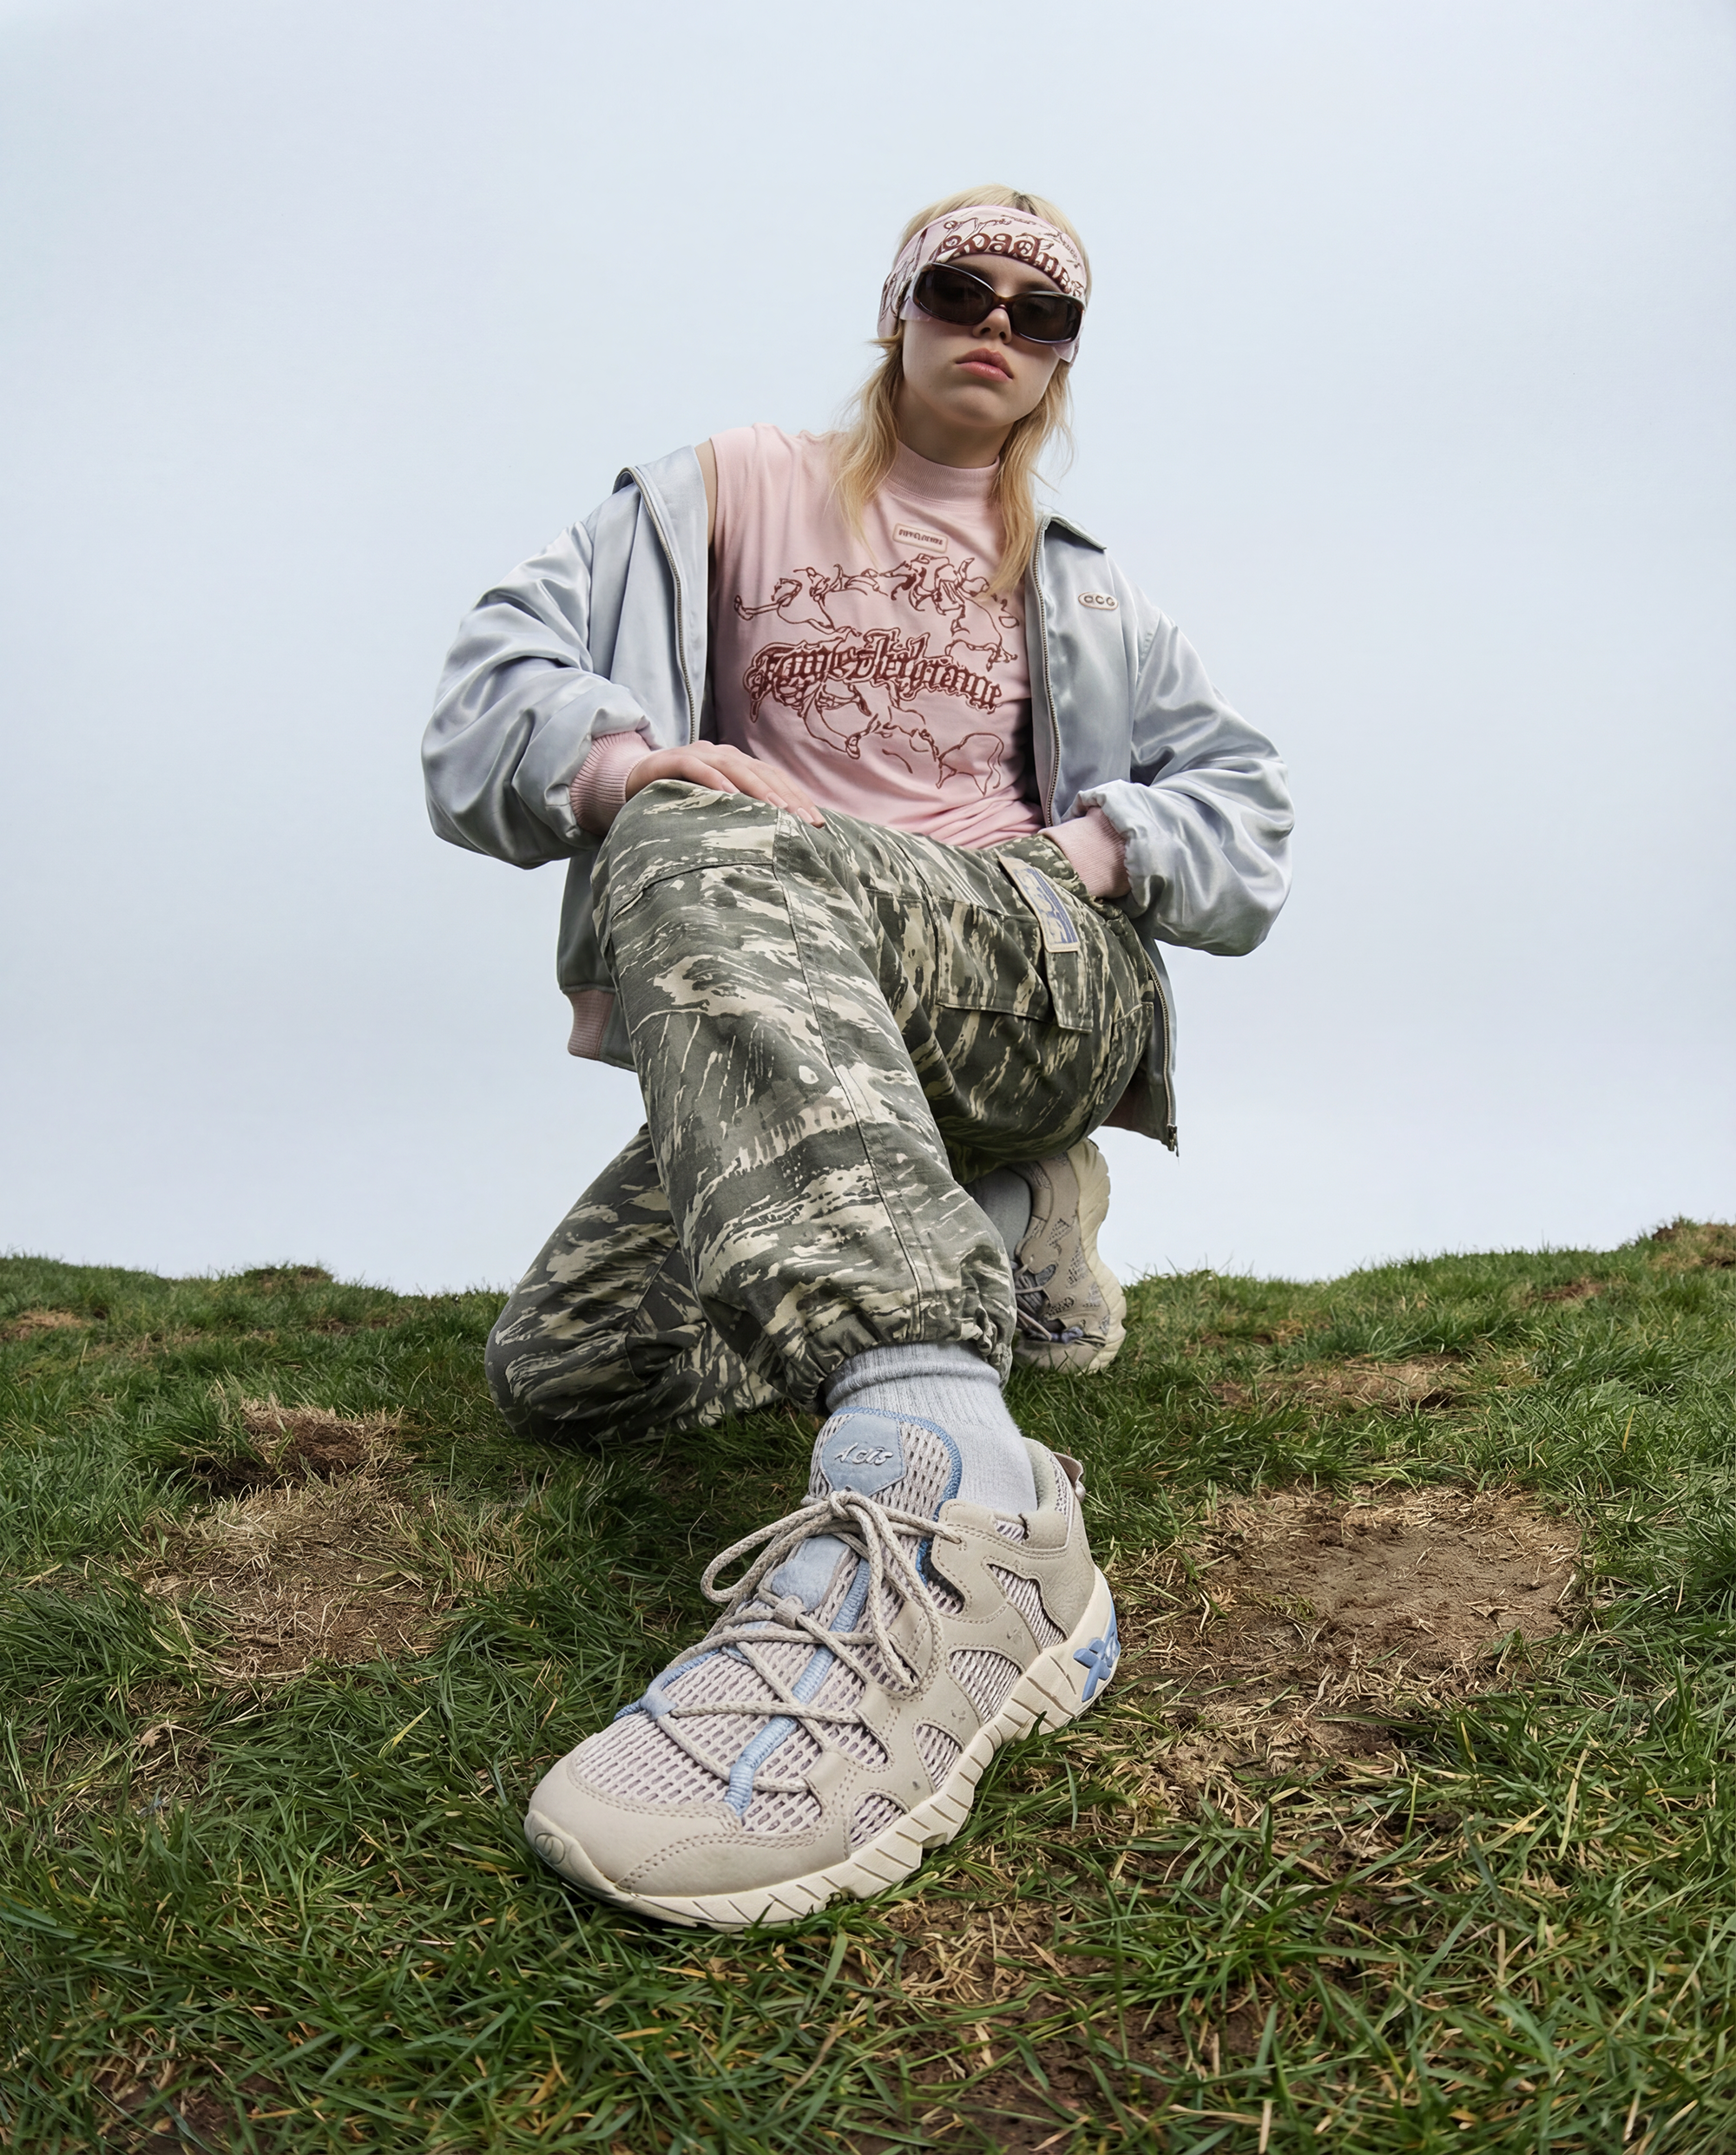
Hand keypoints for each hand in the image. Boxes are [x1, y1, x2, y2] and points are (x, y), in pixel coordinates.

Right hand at [623, 742, 824, 827]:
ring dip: (757, 788)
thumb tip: (777, 841)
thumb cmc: (677, 799)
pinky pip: (696, 768)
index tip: (819, 824)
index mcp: (738, 765)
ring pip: (734, 767)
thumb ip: (740, 814)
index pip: (775, 779)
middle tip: (806, 821)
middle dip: (786, 796)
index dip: (798, 798)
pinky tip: (729, 794)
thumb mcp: (713, 808)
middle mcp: (722, 755)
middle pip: (761, 771)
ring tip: (776, 808)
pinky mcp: (671, 761)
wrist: (628, 782)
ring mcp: (697, 755)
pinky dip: (713, 779)